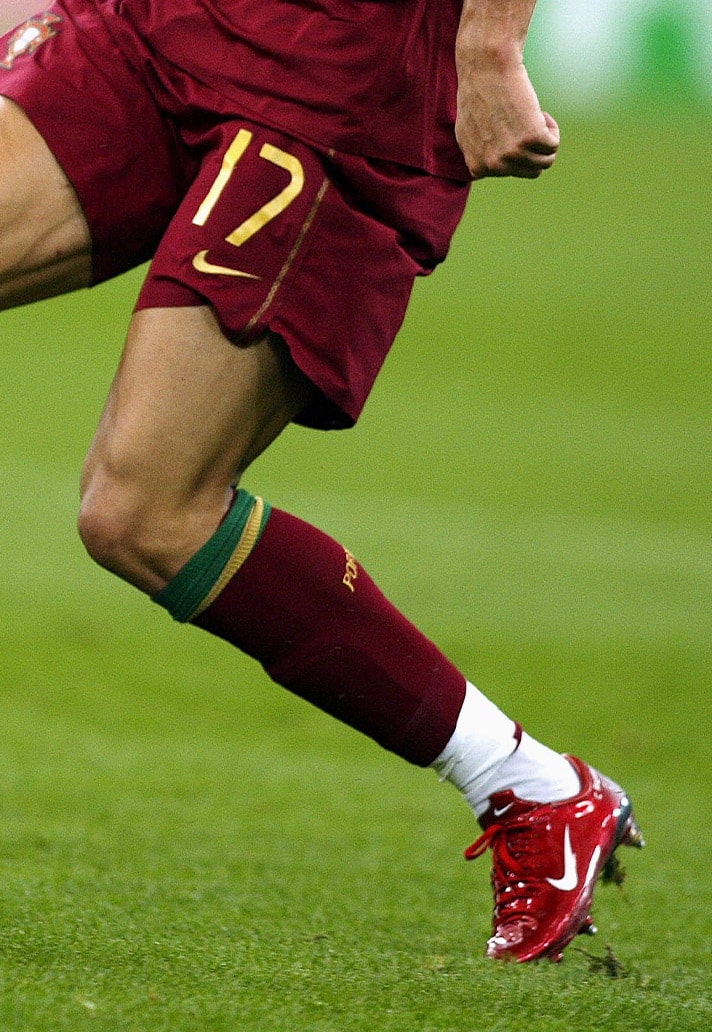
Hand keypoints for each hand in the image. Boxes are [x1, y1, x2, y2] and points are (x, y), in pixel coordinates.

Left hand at [455, 54, 559, 179]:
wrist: (487, 67)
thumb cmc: (478, 92)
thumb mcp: (467, 131)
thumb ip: (477, 153)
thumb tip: (487, 167)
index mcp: (477, 167)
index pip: (508, 173)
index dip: (517, 151)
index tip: (511, 129)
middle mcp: (494, 165)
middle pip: (530, 170)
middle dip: (533, 149)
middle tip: (525, 122)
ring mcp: (512, 154)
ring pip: (545, 161)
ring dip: (545, 140)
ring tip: (533, 117)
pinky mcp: (532, 138)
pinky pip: (553, 145)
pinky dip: (552, 129)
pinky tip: (539, 112)